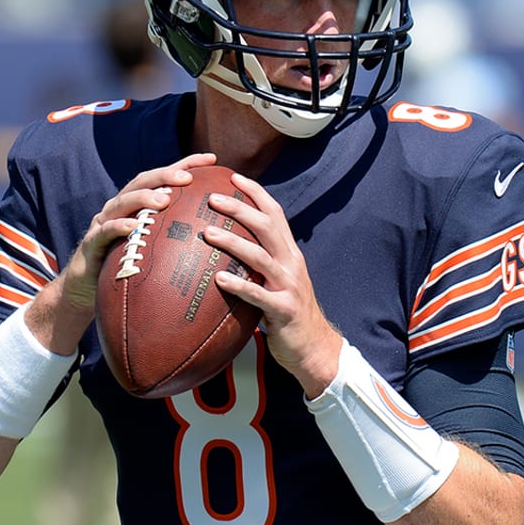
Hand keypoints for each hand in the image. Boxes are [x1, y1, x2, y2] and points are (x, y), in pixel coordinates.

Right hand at [59, 153, 217, 310]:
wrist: (86, 288)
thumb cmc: (126, 266)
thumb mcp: (154, 249)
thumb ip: (178, 238)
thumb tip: (221, 237)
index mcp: (138, 205)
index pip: (164, 178)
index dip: (187, 165)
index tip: (212, 160)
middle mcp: (120, 208)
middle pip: (143, 182)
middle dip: (165, 175)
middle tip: (188, 177)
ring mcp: (104, 223)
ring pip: (123, 202)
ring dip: (144, 198)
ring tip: (164, 199)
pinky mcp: (92, 243)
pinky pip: (105, 232)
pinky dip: (118, 227)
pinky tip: (132, 227)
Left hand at [203, 172, 342, 396]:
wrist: (315, 347)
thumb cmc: (289, 314)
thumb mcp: (278, 281)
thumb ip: (260, 263)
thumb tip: (227, 249)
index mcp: (290, 253)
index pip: (275, 214)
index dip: (255, 193)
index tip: (233, 177)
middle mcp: (291, 263)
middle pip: (267, 226)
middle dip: (241, 208)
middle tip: (213, 197)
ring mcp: (289, 285)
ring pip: (260, 256)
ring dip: (233, 242)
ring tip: (208, 232)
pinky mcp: (283, 309)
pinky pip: (258, 295)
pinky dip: (239, 285)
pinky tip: (219, 280)